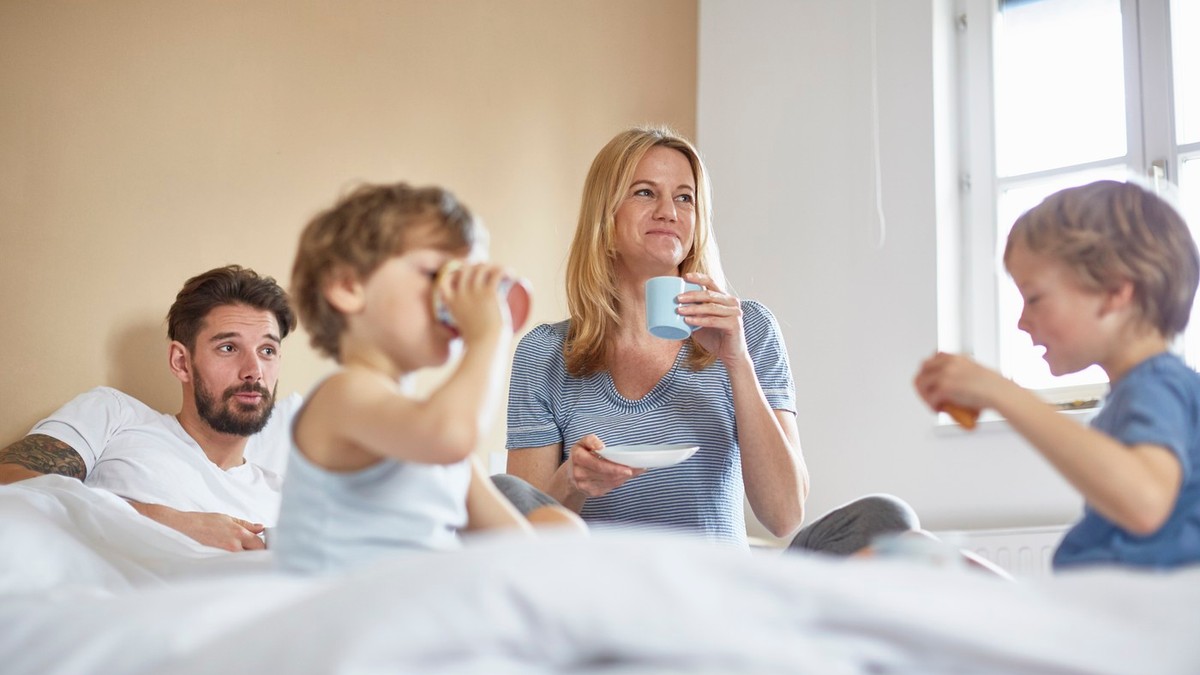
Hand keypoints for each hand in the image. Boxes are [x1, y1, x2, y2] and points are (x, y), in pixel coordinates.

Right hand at [131, 501, 265, 551]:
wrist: (185, 526)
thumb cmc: (206, 521)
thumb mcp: (228, 518)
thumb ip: (246, 525)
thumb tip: (261, 528)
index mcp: (238, 533)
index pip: (260, 544)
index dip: (266, 544)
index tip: (269, 544)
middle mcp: (233, 546)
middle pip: (255, 555)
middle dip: (259, 554)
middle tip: (259, 551)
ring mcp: (225, 554)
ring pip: (245, 560)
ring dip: (249, 558)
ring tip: (248, 554)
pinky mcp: (217, 559)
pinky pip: (233, 563)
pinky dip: (238, 561)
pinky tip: (237, 558)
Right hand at [437, 261, 509, 342]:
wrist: (485, 346)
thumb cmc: (476, 345)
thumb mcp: (463, 335)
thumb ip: (461, 335)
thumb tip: (462, 339)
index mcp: (451, 302)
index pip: (445, 280)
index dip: (454, 273)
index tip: (466, 275)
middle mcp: (461, 294)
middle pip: (467, 269)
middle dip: (477, 266)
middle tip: (490, 274)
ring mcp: (474, 292)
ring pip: (482, 269)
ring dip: (492, 266)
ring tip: (502, 272)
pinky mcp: (489, 293)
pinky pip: (496, 273)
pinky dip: (504, 270)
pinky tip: (510, 272)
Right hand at [566, 434, 644, 497]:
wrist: (570, 473)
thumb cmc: (580, 454)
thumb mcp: (582, 443)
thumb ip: (591, 440)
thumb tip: (601, 446)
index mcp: (578, 458)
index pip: (599, 465)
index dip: (614, 468)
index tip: (629, 468)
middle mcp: (579, 473)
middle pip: (607, 475)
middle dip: (625, 472)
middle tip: (640, 468)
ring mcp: (585, 485)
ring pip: (610, 482)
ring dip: (625, 477)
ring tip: (636, 470)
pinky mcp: (592, 492)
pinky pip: (610, 487)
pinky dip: (620, 481)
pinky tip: (626, 476)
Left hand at [676, 272, 747, 362]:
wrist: (731, 355)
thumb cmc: (715, 337)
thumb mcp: (701, 323)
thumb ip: (692, 314)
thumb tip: (670, 308)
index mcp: (725, 298)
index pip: (712, 283)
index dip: (699, 278)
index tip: (684, 277)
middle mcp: (732, 302)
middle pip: (709, 294)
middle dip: (691, 295)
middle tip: (677, 298)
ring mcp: (735, 313)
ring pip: (710, 307)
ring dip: (693, 308)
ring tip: (679, 310)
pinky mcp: (734, 324)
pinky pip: (713, 320)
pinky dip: (699, 320)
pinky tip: (688, 320)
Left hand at [912, 351, 1010, 414]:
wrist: (1001, 393)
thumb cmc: (995, 388)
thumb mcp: (976, 372)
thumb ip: (962, 374)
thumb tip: (956, 386)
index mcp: (957, 358)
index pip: (935, 357)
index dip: (931, 369)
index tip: (933, 380)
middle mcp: (948, 363)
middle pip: (923, 368)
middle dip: (924, 382)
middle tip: (929, 395)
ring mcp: (945, 374)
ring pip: (921, 383)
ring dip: (925, 395)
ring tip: (934, 404)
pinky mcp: (945, 388)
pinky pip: (930, 398)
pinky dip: (932, 406)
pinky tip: (939, 409)